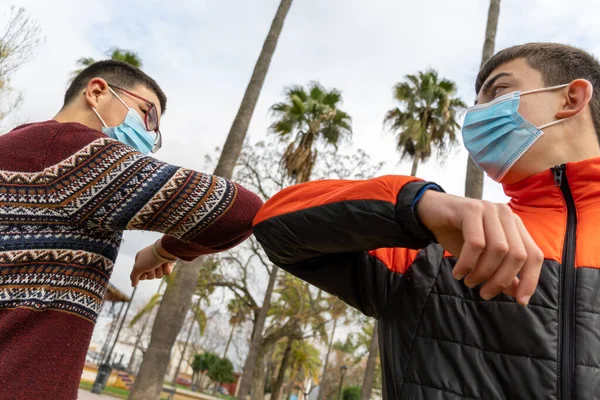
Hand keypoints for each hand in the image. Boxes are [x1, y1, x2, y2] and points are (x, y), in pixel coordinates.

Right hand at [130, 242, 174, 286]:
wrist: (165, 250)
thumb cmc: (150, 257)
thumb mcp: (138, 268)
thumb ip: (134, 276)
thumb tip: (133, 284)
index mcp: (140, 259)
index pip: (140, 274)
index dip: (143, 276)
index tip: (145, 274)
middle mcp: (149, 261)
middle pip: (150, 276)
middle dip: (152, 273)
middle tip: (153, 266)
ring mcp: (159, 262)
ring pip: (158, 275)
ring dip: (159, 271)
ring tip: (159, 263)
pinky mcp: (167, 264)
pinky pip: (166, 272)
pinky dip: (166, 269)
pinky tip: (166, 263)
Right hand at [416, 190, 543, 304]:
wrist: (428, 213)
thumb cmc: (456, 235)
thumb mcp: (481, 257)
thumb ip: (501, 272)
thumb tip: (518, 294)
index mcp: (514, 225)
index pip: (534, 254)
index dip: (531, 280)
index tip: (520, 301)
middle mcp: (506, 214)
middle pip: (517, 254)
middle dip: (501, 280)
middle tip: (484, 293)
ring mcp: (489, 209)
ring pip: (498, 249)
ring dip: (482, 272)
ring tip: (468, 281)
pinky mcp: (471, 209)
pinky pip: (476, 243)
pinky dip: (467, 263)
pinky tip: (458, 272)